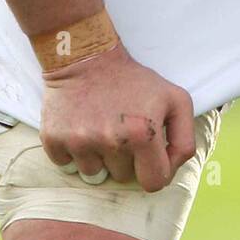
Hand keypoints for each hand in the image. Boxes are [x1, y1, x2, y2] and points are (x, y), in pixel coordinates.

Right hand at [39, 42, 196, 191]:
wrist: (86, 55)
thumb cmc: (133, 79)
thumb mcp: (175, 99)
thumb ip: (185, 138)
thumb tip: (171, 169)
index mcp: (143, 135)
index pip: (154, 183)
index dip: (154, 171)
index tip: (148, 155)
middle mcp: (111, 141)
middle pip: (123, 178)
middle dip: (126, 159)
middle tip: (121, 129)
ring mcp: (80, 142)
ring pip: (94, 175)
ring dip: (99, 156)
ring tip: (100, 126)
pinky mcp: (54, 139)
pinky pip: (66, 165)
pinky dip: (73, 152)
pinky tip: (80, 126)